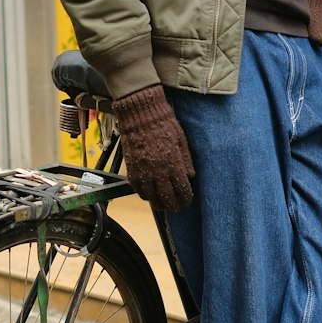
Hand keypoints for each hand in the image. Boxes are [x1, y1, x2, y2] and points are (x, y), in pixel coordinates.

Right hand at [113, 86, 194, 211]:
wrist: (141, 115)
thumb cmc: (164, 124)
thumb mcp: (181, 140)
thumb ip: (186, 160)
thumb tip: (190, 176)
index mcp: (173, 165)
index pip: (182, 190)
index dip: (186, 198)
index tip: (187, 200)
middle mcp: (158, 172)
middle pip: (167, 198)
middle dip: (173, 205)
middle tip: (176, 207)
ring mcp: (143, 172)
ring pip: (151, 198)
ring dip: (158, 203)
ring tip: (162, 205)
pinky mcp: (131, 170)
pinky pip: (137, 189)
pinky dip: (144, 194)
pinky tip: (149, 194)